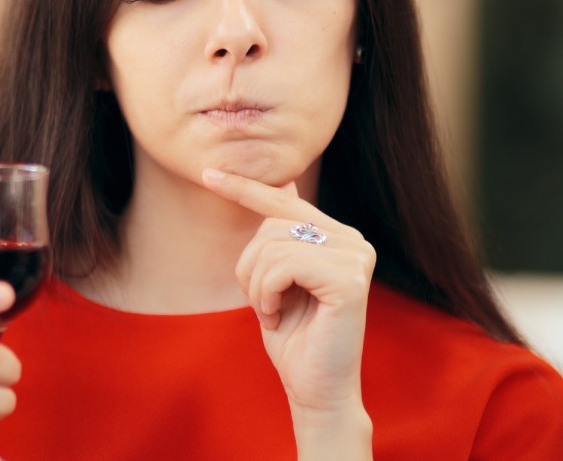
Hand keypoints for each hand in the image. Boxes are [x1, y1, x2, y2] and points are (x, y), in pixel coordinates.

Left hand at [202, 169, 374, 457]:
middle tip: (265, 304)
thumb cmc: (293, 337)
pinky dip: (267, 295)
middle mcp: (353, 240)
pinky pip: (283, 266)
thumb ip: (283, 235)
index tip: (206, 173)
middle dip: (250, 268)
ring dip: (257, 287)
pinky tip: (278, 317)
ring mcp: (356, 257)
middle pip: (270, 226)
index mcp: (337, 236)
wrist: (315, 388)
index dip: (244, 188)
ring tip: (274, 313)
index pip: (283, 202)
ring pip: (272, 246)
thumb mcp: (279, 278)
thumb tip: (287, 184)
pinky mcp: (350, 280)